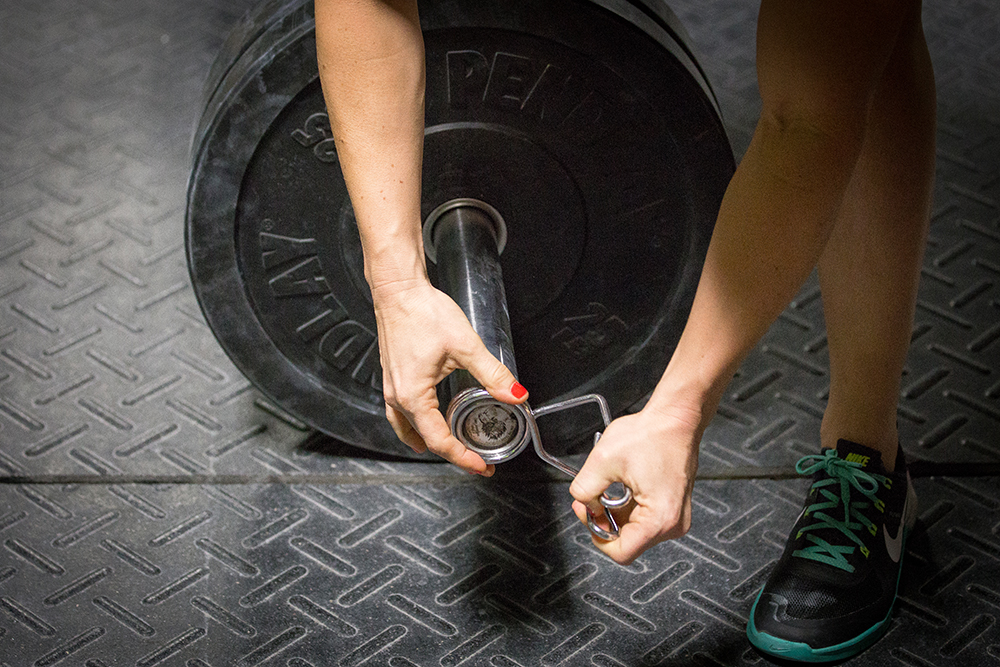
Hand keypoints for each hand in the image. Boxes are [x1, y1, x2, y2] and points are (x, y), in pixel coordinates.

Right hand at [372, 279, 526, 474]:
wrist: (398, 290)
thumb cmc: (423, 312)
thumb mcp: (465, 345)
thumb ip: (491, 373)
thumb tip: (515, 394)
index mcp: (414, 396)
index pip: (440, 441)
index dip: (463, 458)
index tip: (482, 466)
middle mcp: (398, 397)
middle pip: (425, 439)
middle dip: (451, 453)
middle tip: (477, 460)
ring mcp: (392, 388)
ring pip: (408, 429)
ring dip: (431, 443)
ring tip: (452, 450)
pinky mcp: (393, 377)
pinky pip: (400, 414)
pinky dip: (414, 427)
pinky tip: (424, 424)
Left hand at [569, 402, 702, 563]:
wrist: (675, 419)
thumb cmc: (651, 434)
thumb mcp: (603, 460)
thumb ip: (584, 489)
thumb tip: (583, 504)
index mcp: (660, 519)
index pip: (621, 552)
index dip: (597, 534)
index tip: (588, 513)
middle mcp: (673, 523)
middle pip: (628, 541)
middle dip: (606, 520)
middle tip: (591, 497)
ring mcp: (676, 517)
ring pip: (634, 530)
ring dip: (617, 511)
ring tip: (611, 485)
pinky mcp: (673, 507)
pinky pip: (644, 519)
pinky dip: (628, 506)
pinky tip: (624, 485)